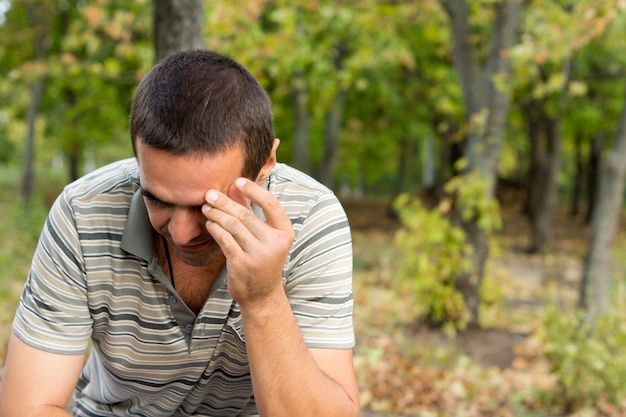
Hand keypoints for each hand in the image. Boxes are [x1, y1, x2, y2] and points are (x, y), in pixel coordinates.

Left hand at [202, 178, 294, 305]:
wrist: (262, 294)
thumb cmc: (263, 258)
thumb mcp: (264, 235)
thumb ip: (251, 210)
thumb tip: (235, 186)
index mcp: (285, 233)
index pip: (271, 204)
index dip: (254, 190)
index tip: (238, 181)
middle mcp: (275, 243)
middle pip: (245, 215)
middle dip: (224, 202)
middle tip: (209, 193)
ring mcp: (258, 255)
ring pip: (232, 226)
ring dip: (216, 214)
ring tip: (206, 207)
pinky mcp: (242, 264)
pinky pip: (225, 240)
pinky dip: (215, 229)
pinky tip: (210, 223)